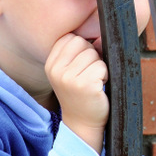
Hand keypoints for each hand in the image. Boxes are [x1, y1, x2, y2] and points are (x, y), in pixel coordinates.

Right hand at [45, 33, 108, 152]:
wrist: (83, 122)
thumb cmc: (80, 93)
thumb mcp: (68, 71)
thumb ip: (75, 52)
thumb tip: (98, 32)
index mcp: (50, 64)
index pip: (70, 38)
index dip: (81, 49)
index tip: (80, 67)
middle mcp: (56, 70)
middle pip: (82, 43)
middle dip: (91, 56)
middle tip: (87, 76)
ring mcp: (69, 78)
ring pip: (94, 54)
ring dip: (99, 67)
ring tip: (92, 83)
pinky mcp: (84, 85)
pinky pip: (102, 66)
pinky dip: (105, 76)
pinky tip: (97, 88)